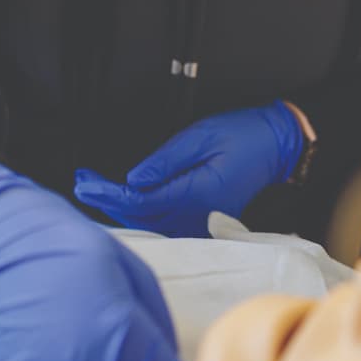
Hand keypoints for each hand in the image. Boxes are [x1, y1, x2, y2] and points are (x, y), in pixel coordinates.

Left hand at [72, 101, 304, 237]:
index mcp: (195, 194)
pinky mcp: (202, 220)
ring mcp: (200, 222)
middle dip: (107, 200)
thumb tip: (132, 179)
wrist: (278, 147)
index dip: (108, 192)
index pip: (140, 201)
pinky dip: (139, 215)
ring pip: (149, 225)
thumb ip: (165, 161)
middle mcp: (196, 215)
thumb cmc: (243, 135)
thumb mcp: (201, 136)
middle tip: (82, 180)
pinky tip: (123, 203)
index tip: (85, 180)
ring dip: (120, 209)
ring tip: (94, 187)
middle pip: (139, 218)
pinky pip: (164, 225)